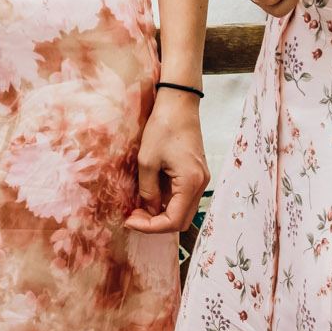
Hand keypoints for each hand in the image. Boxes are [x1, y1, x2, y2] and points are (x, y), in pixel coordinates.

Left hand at [127, 89, 207, 233]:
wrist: (179, 104)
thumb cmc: (163, 127)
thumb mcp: (147, 161)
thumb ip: (147, 190)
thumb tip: (147, 210)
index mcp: (190, 183)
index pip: (173, 221)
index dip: (151, 226)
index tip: (130, 221)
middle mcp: (201, 184)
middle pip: (181, 220)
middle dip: (156, 223)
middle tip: (133, 216)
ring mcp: (201, 179)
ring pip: (182, 210)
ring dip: (161, 214)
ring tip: (138, 207)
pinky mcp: (196, 173)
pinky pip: (183, 197)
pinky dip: (167, 202)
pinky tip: (149, 195)